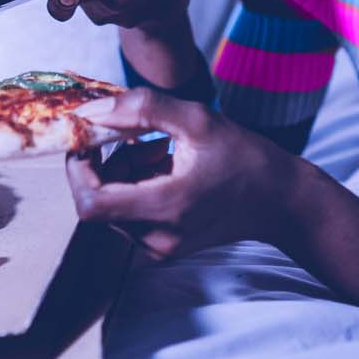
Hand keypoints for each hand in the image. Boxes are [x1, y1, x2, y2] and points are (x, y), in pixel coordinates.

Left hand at [65, 89, 306, 260]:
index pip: (90, 203)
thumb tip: (91, 111)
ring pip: (113, 207)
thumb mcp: (197, 119)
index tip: (89, 139)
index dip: (78, 170)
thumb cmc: (244, 156)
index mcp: (165, 208)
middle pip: (99, 201)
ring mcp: (161, 248)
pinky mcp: (165, 248)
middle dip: (106, 164)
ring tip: (161, 152)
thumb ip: (141, 109)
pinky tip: (166, 169)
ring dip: (124, 174)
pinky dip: (137, 187)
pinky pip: (131, 215)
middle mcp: (157, 238)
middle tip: (137, 138)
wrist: (280, 201)